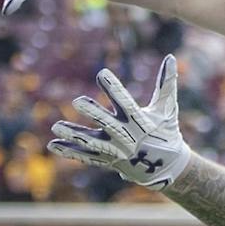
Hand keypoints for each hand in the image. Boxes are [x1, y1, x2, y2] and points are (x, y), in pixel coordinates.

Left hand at [49, 56, 192, 187]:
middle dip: (93, 113)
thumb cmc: (167, 132)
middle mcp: (127, 137)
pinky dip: (71, 152)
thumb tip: (171, 57)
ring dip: (74, 135)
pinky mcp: (109, 161)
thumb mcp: (167, 108)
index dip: (114, 89)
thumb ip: (167, 83)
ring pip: (93, 143)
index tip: (102, 74)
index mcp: (140, 122)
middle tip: (77, 100)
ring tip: (56, 126)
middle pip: (108, 124)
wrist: (168, 168)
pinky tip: (53, 144)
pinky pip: (87, 157)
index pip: (126, 103)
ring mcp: (117, 151)